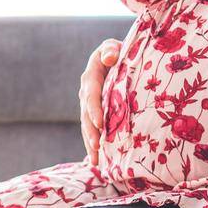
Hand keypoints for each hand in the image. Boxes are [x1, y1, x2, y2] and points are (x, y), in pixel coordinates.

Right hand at [79, 38, 121, 166]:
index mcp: (91, 75)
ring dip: (90, 143)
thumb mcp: (114, 46)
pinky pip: (92, 130)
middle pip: (86, 115)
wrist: (119, 57)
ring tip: (96, 161)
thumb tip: (109, 57)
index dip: (94, 109)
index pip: (91, 94)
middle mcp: (87, 91)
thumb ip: (111, 49)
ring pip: (87, 126)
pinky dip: (94, 145)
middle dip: (90, 133)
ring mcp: (89, 104)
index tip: (100, 125)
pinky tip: (97, 161)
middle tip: (97, 148)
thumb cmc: (120, 50)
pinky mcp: (95, 113)